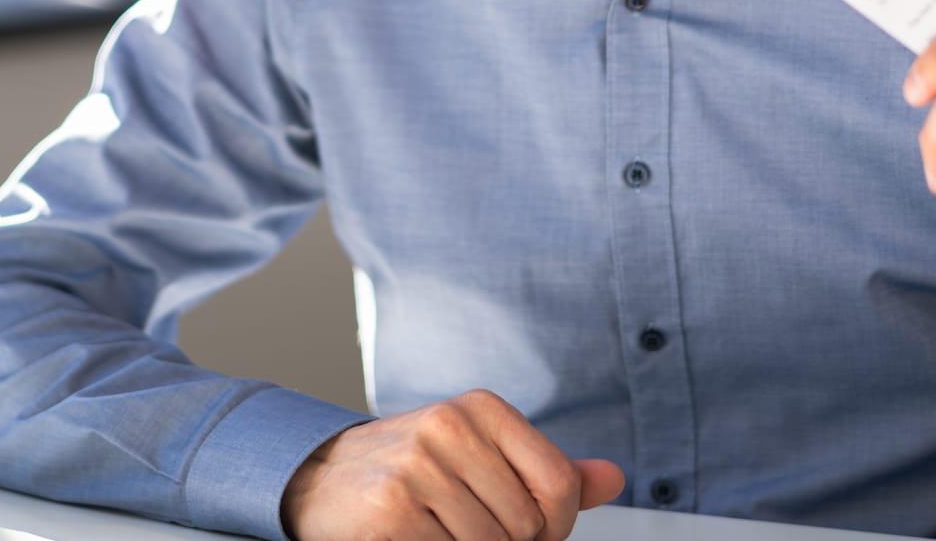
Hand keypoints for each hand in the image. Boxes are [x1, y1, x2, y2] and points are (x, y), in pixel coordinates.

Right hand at [281, 388, 624, 540]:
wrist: (321, 480)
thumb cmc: (411, 473)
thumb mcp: (481, 458)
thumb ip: (545, 472)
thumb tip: (614, 478)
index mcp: (482, 408)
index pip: (559, 485)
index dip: (551, 527)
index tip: (525, 530)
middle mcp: (450, 425)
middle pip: (527, 526)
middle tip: (463, 531)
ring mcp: (418, 465)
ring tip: (436, 532)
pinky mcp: (391, 508)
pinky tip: (413, 538)